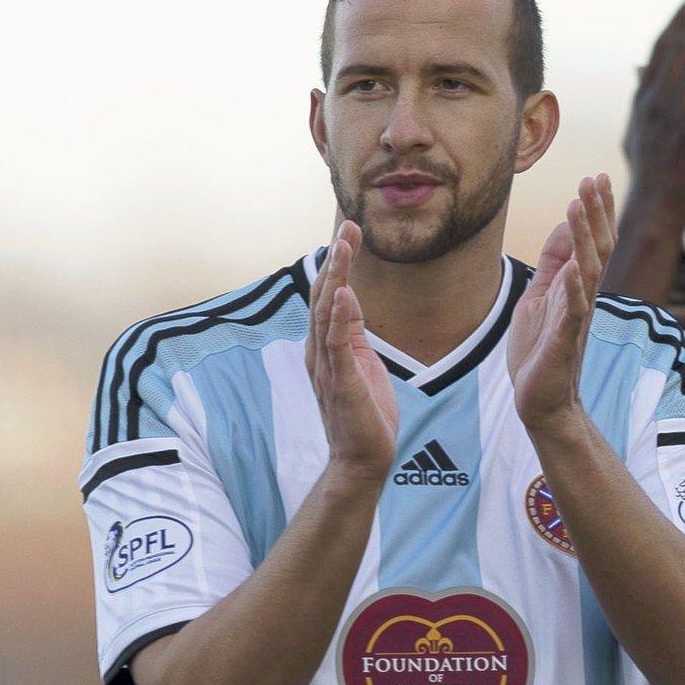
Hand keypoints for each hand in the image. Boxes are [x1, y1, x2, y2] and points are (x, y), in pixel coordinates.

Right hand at [305, 221, 398, 482]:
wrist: (362, 459)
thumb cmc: (365, 413)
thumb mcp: (362, 362)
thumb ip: (352, 331)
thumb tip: (348, 296)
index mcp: (326, 345)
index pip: (328, 295)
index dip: (337, 263)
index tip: (349, 232)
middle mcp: (320, 351)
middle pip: (323, 296)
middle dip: (336, 260)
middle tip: (348, 226)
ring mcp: (328, 366)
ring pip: (327, 313)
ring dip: (336, 278)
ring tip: (344, 247)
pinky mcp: (341, 381)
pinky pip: (337, 344)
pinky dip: (339, 318)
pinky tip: (344, 293)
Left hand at [510, 175, 616, 432]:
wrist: (541, 401)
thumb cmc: (539, 351)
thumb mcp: (540, 297)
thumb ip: (553, 264)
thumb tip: (565, 226)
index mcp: (577, 287)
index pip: (593, 242)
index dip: (596, 211)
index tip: (595, 177)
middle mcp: (583, 298)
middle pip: (597, 248)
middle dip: (595, 213)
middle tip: (593, 178)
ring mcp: (575, 319)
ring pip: (587, 271)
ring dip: (584, 238)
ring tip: (579, 205)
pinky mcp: (564, 341)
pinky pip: (573, 311)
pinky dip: (574, 288)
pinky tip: (574, 267)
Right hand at [623, 0, 684, 222]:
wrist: (653, 212)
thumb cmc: (650, 176)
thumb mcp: (637, 131)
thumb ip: (641, 98)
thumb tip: (639, 70)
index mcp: (644, 99)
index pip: (661, 46)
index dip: (679, 17)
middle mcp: (655, 101)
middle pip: (682, 46)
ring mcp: (673, 117)